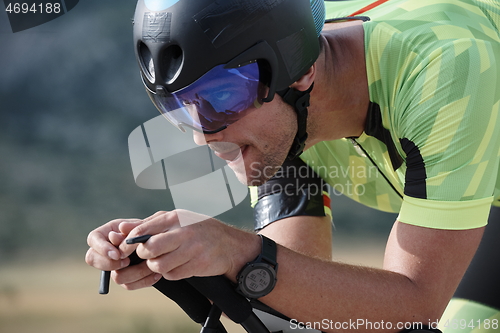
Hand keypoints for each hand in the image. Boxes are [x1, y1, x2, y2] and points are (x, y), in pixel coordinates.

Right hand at [85, 218, 161, 289]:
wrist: (160, 242)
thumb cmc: (149, 229)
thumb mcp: (141, 226)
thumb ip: (129, 229)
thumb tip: (112, 236)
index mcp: (107, 232)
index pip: (93, 239)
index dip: (102, 248)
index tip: (117, 255)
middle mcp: (106, 250)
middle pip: (92, 259)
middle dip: (109, 263)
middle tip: (126, 262)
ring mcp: (114, 265)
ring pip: (113, 276)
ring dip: (133, 272)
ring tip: (148, 265)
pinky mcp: (125, 277)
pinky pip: (129, 284)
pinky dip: (143, 280)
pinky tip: (155, 274)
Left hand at [118, 210, 260, 281]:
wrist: (229, 244)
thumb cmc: (197, 230)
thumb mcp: (176, 220)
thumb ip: (149, 224)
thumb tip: (121, 228)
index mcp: (176, 217)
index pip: (142, 230)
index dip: (129, 243)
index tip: (126, 250)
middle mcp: (184, 231)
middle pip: (149, 249)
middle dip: (145, 255)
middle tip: (149, 255)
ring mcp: (193, 249)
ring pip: (159, 265)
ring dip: (157, 267)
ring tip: (164, 261)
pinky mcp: (198, 265)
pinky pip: (173, 275)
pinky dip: (170, 273)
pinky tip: (177, 266)